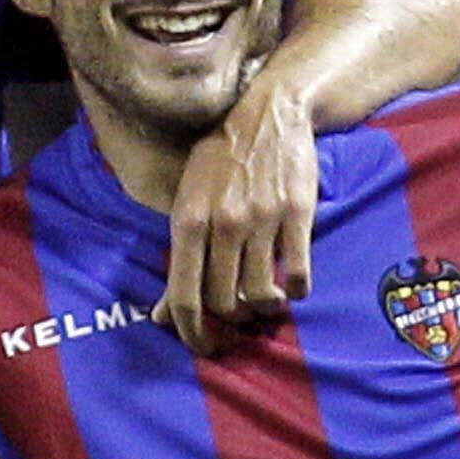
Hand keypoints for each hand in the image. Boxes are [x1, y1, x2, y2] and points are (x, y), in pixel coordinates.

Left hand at [160, 71, 317, 354]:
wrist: (270, 110)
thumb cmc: (220, 160)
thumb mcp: (188, 202)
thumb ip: (178, 260)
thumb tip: (160, 317)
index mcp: (189, 221)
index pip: (185, 296)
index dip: (192, 333)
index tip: (202, 348)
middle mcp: (224, 223)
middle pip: (224, 302)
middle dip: (231, 320)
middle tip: (238, 315)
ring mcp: (262, 219)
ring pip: (261, 294)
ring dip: (263, 308)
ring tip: (265, 299)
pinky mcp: (298, 213)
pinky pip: (298, 274)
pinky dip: (296, 289)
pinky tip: (291, 282)